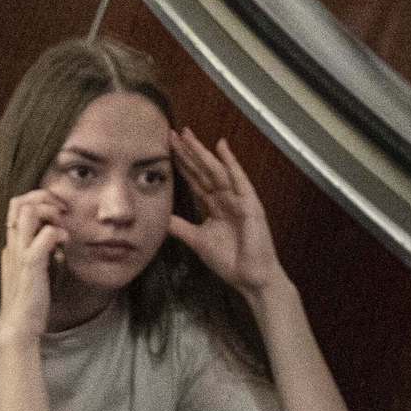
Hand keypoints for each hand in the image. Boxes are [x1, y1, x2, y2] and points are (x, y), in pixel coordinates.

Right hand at [0, 185, 68, 341]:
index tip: (58, 209)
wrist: (18, 326)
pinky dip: (58, 232)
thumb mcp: (38, 270)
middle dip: (43, 196)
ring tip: (63, 220)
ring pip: (27, 212)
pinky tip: (66, 241)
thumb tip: (60, 236)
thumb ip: (45, 251)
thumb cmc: (30, 301)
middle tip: (63, 208)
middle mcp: (12, 244)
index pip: (17, 206)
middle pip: (18, 202)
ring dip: (49, 209)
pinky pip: (44, 236)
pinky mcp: (30, 265)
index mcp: (13, 244)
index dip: (38, 200)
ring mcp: (19, 253)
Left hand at [163, 123, 284, 298]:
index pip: (194, 179)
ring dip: (202, 152)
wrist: (250, 278)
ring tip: (187, 135)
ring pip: (216, 170)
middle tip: (172, 133)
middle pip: (202, 170)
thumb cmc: (230, 261)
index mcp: (214, 206)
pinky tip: (221, 146)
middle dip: (187, 152)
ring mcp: (238, 200)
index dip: (181, 164)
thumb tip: (160, 216)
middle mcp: (225, 199)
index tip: (166, 148)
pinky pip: (239, 179)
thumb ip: (180, 226)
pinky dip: (231, 162)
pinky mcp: (250, 204)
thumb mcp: (197, 239)